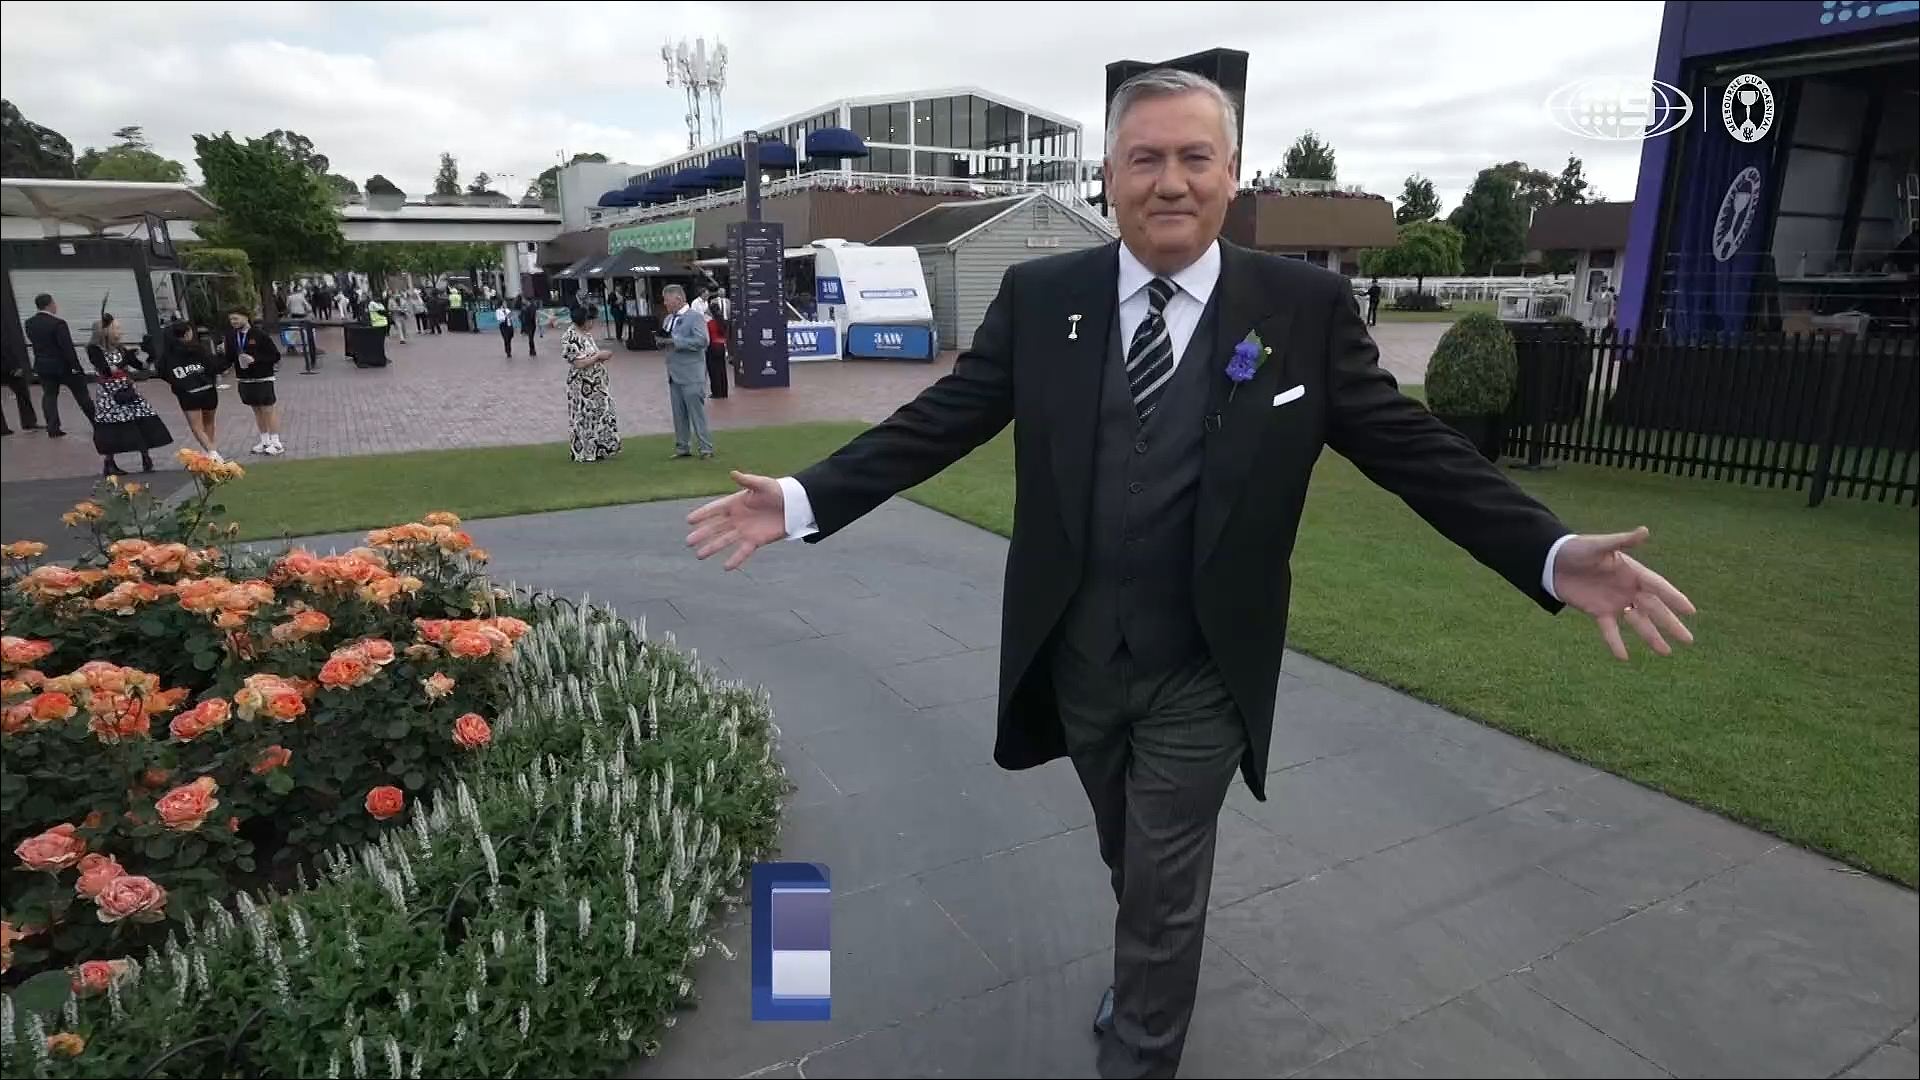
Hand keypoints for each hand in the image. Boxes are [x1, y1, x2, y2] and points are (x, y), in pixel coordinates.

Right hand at [685, 471, 787, 569]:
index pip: (715, 509)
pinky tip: (726, 567)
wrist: (794, 505)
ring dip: (712, 547)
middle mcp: (737, 518)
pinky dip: (736, 559)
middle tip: (689, 541)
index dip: (703, 514)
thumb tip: (733, 473)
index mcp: (735, 503)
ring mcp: (745, 530)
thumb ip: (747, 480)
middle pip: (716, 527)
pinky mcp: (756, 540)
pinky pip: (743, 551)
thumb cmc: (778, 491)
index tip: (689, 520)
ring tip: (699, 555)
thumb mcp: (762, 484)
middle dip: (702, 534)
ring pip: (725, 540)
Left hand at [1551, 527, 1695, 660]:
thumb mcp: (1599, 545)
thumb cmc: (1578, 548)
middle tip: (1688, 640)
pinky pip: (1609, 630)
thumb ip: (1622, 541)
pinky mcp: (1598, 611)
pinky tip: (1624, 657)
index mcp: (1632, 572)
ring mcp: (1614, 601)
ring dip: (1651, 636)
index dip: (1674, 598)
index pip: (1658, 587)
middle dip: (1670, 623)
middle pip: (1654, 609)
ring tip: (1666, 652)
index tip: (1691, 611)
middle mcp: (1628, 588)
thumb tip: (1645, 531)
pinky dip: (1616, 643)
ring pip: (1637, 622)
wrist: (1553, 560)